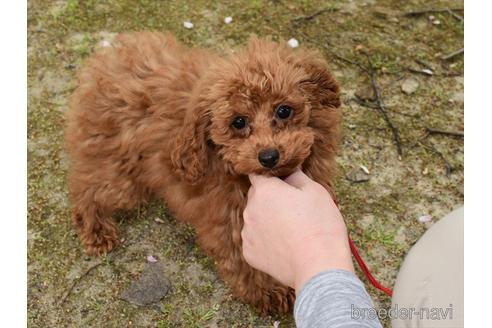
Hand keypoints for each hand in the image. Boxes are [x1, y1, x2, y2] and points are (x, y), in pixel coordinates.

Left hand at [241, 169, 353, 292]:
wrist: (319, 266)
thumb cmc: (320, 225)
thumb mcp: (315, 191)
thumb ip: (296, 176)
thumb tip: (289, 169)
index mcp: (264, 190)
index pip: (258, 174)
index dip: (272, 177)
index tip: (285, 184)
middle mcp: (250, 210)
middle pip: (257, 197)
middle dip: (271, 199)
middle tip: (295, 210)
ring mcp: (247, 233)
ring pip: (256, 220)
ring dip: (268, 221)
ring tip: (292, 231)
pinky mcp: (249, 254)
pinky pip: (256, 241)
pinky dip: (267, 242)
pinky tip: (285, 246)